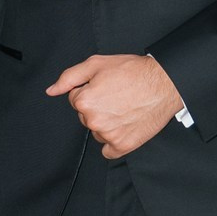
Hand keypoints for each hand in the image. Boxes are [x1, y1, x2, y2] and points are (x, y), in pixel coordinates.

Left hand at [47, 53, 182, 159]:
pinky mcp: (124, 146)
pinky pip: (108, 151)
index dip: (90, 91)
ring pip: (96, 132)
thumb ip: (69, 77)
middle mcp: (94, 121)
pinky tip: (123, 127)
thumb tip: (51, 90)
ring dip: (105, 124)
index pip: (75, 100)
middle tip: (116, 96)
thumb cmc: (133, 71)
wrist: (164, 83)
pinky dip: (113, 142)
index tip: (106, 87)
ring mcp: (109, 135)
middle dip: (97, 107)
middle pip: (85, 117)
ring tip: (123, 109)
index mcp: (84, 101)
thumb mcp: (96, 64)